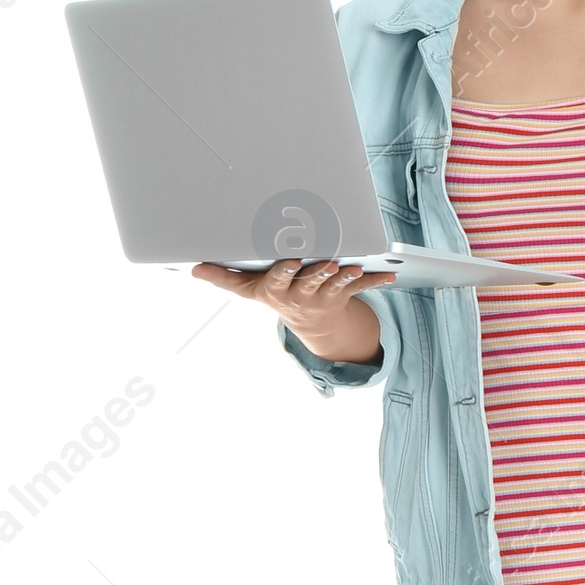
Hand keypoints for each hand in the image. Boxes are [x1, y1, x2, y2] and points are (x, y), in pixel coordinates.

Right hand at [192, 256, 391, 354]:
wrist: (310, 323)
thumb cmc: (276, 295)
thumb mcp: (248, 290)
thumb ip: (224, 277)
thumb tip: (194, 269)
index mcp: (279, 290)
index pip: (280, 280)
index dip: (285, 272)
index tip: (290, 261)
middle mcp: (302, 295)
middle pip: (310, 282)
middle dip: (319, 272)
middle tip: (328, 263)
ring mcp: (324, 296)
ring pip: (336, 285)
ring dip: (346, 277)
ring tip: (353, 268)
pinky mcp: (344, 294)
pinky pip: (362, 287)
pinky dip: (376, 280)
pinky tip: (390, 275)